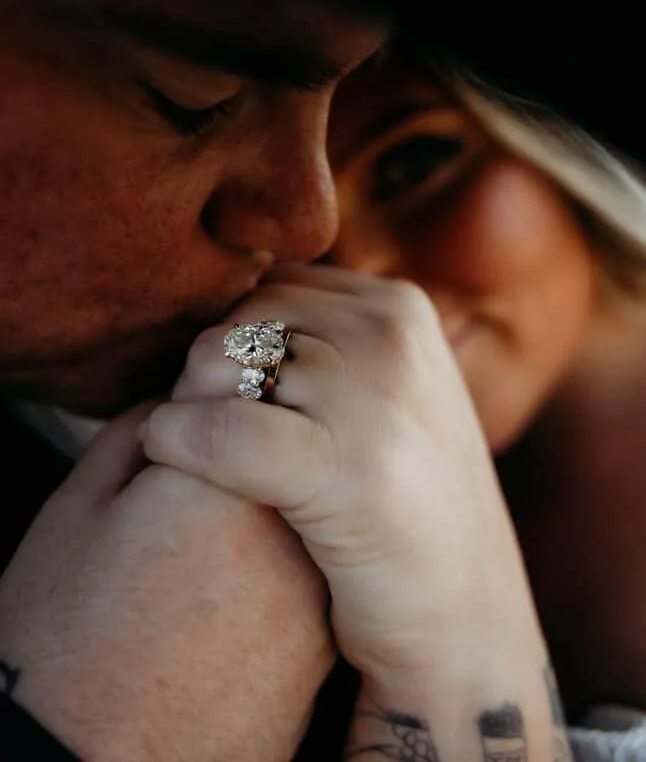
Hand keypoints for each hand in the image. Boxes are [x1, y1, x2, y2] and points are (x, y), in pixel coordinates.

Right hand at [0, 405, 332, 761]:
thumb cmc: (64, 642)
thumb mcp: (76, 512)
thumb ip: (135, 433)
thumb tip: (174, 406)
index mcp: (219, 484)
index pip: (238, 387)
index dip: (205, 394)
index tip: (184, 422)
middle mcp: (285, 533)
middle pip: (278, 446)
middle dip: (242, 446)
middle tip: (189, 491)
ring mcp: (312, 595)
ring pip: (298, 507)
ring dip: (263, 505)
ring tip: (203, 551)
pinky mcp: (321, 648)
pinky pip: (307, 571)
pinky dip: (277, 565)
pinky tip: (226, 596)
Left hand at [142, 265, 540, 679]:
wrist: (465, 617)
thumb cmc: (401, 505)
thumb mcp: (380, 395)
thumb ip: (320, 340)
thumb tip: (224, 308)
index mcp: (399, 306)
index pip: (268, 285)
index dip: (229, 339)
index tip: (223, 396)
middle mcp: (393, 334)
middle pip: (238, 318)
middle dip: (204, 373)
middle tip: (206, 434)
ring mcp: (377, 398)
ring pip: (218, 361)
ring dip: (187, 405)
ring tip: (201, 457)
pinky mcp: (350, 472)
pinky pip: (220, 429)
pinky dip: (175, 440)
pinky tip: (163, 454)